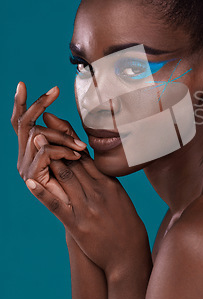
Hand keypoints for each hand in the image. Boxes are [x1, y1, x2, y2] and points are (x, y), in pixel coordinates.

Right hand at [11, 82, 86, 202]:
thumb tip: (49, 115)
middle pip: (26, 124)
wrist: (85, 214)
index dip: (20, 104)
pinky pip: (44, 156)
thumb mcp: (74, 153)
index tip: (22, 84)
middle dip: (38, 104)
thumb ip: (63, 135)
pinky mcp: (34, 181)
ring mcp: (26, 170)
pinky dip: (59, 151)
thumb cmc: (82, 183)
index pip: (21, 122)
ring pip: (38, 137)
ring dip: (62, 137)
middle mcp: (24, 158)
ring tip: (81, 147)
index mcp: (31, 150)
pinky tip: (70, 152)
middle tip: (54, 90)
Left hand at [30, 134, 149, 277]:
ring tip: (35, 143)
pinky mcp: (77, 224)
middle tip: (42, 127)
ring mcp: (87, 207)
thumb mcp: (118, 196)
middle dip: (56, 143)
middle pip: (74, 162)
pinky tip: (30, 182)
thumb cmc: (124, 223)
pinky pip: (56, 205)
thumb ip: (104, 180)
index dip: (70, 140)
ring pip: (65, 177)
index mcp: (109, 183)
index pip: (86, 157)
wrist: (128, 253)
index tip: (58, 125)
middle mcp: (98, 191)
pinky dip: (42, 193)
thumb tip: (90, 165)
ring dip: (48, 159)